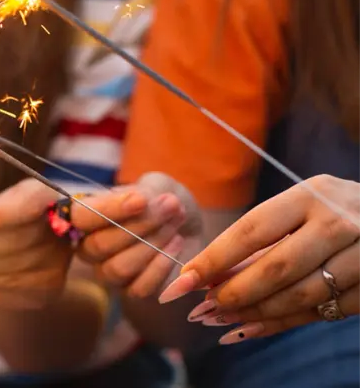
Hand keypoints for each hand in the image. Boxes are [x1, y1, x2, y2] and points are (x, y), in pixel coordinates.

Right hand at [72, 172, 202, 297]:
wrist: (190, 226)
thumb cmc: (164, 203)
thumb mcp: (157, 186)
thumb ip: (146, 191)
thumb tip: (144, 203)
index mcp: (86, 216)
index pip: (81, 217)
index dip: (109, 209)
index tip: (141, 201)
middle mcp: (89, 246)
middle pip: (99, 245)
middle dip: (139, 225)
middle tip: (171, 207)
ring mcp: (107, 272)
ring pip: (118, 268)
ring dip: (152, 245)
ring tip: (174, 227)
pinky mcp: (130, 291)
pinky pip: (138, 288)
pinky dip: (160, 267)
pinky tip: (176, 245)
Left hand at [160, 175, 359, 343]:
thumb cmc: (331, 212)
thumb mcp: (300, 209)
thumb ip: (260, 240)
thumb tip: (206, 275)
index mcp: (312, 194)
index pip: (252, 229)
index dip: (214, 258)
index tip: (183, 280)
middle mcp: (339, 222)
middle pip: (276, 267)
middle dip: (234, 293)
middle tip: (202, 308)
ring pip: (300, 295)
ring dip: (255, 313)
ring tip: (222, 320)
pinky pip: (323, 312)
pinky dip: (283, 322)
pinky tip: (253, 327)